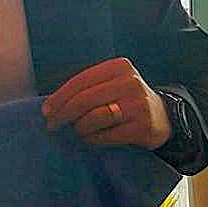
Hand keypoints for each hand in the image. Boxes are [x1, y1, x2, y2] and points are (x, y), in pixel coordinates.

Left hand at [41, 57, 171, 149]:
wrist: (161, 116)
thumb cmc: (125, 100)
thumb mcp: (110, 84)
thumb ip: (86, 89)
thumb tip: (51, 106)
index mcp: (118, 67)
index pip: (81, 80)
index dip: (60, 97)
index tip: (46, 110)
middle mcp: (130, 82)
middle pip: (85, 99)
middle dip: (63, 114)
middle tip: (52, 124)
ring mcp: (138, 104)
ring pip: (94, 118)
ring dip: (79, 128)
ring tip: (77, 131)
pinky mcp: (142, 126)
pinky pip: (106, 135)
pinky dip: (92, 139)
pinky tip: (90, 138)